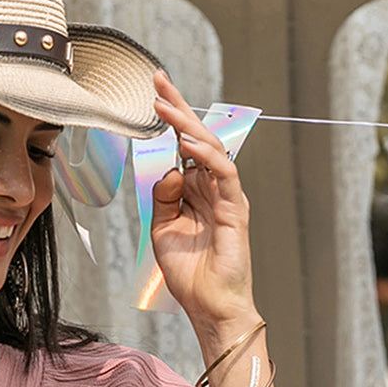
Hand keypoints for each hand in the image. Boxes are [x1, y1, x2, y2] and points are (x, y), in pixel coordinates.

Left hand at [149, 68, 258, 331]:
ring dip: (187, 125)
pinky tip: (187, 144)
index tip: (153, 93)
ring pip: (210, 149)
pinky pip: (223, 173)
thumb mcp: (164, 230)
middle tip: (158, 81)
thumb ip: (163, 197)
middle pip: (196, 137)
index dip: (170, 119)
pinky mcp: (235, 209)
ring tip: (166, 107)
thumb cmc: (190, 273)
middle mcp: (212, 187)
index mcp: (195, 190)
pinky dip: (206, 156)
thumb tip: (170, 168)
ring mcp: (226, 196)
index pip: (183, 146)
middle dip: (177, 108)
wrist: (210, 305)